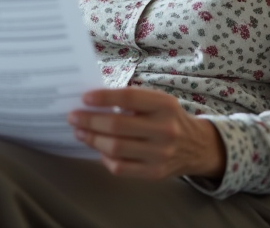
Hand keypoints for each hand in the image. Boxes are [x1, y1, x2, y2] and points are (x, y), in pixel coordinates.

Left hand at [68, 88, 225, 179]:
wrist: (196, 146)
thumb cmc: (168, 118)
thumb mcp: (158, 101)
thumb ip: (131, 99)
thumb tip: (93, 101)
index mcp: (164, 105)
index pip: (129, 97)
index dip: (104, 98)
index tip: (85, 98)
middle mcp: (164, 129)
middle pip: (117, 126)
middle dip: (90, 121)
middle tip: (73, 117)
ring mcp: (160, 153)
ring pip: (115, 148)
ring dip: (92, 139)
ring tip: (80, 132)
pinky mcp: (154, 173)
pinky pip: (120, 167)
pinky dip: (104, 158)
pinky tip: (99, 149)